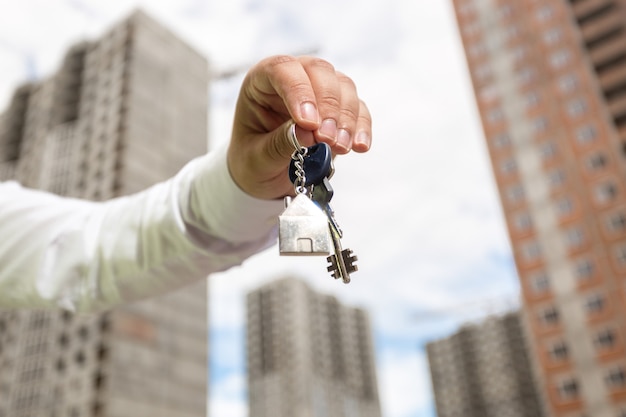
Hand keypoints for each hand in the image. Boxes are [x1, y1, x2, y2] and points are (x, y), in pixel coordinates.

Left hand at [227, 55, 371, 198]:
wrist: (266, 175)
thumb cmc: (252, 161)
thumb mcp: (256, 159)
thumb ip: (278, 144)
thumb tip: (306, 133)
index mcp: (262, 82)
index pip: (283, 69)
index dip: (298, 91)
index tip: (308, 123)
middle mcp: (293, 79)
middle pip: (320, 72)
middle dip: (328, 105)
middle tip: (326, 139)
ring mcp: (319, 92)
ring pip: (344, 87)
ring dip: (346, 118)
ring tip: (340, 147)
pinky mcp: (339, 110)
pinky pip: (358, 109)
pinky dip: (361, 127)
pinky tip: (360, 146)